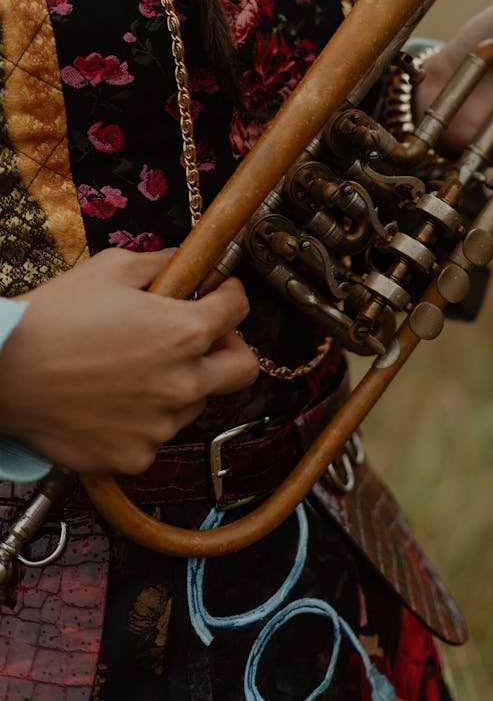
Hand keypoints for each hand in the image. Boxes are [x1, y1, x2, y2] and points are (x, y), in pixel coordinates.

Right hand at [0, 249, 256, 474]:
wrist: (0, 372)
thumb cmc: (52, 317)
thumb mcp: (111, 269)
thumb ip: (160, 263)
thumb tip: (182, 261)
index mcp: (184, 333)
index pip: (239, 310)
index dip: (229, 295)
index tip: (219, 294)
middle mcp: (182, 384)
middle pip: (243, 370)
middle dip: (229, 348)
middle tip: (202, 338)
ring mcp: (159, 426)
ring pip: (195, 403)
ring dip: (180, 384)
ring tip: (133, 369)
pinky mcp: (133, 457)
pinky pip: (155, 436)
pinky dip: (142, 420)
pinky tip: (110, 401)